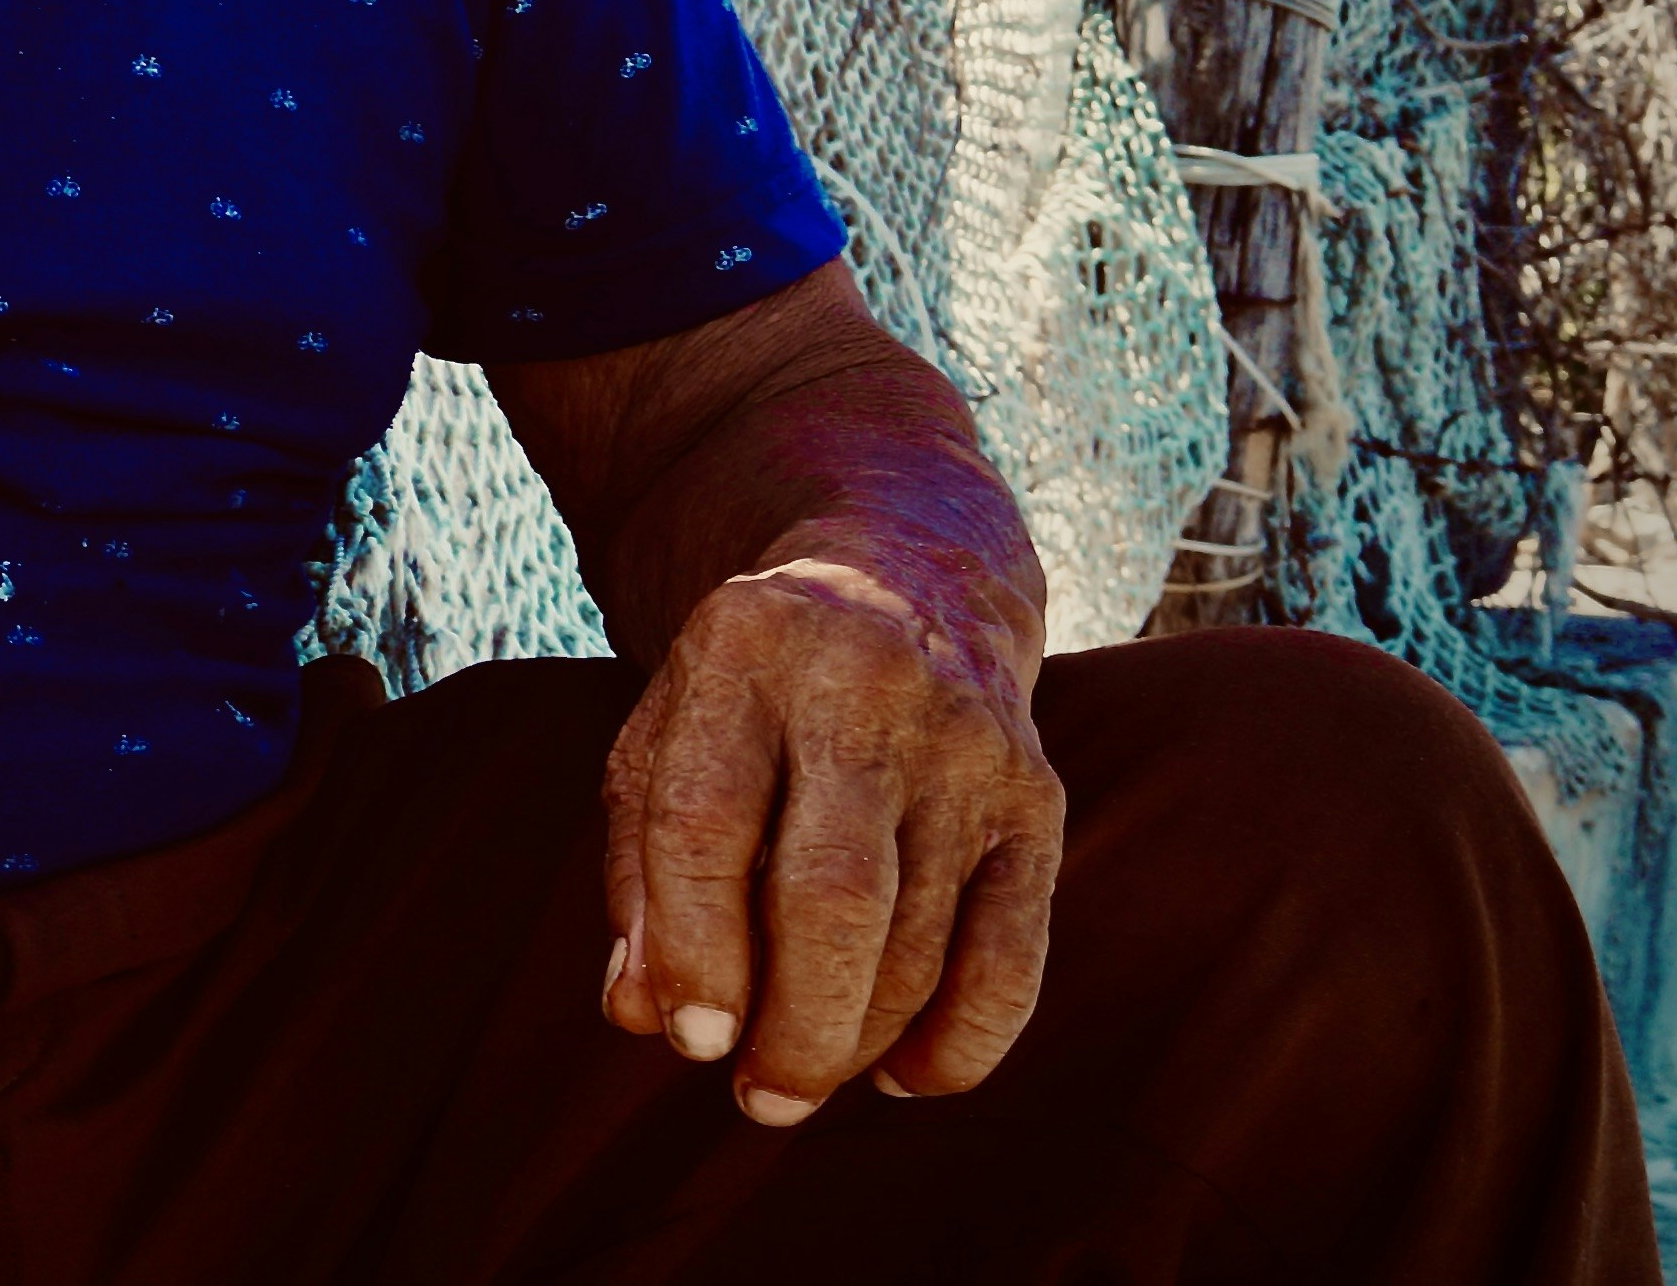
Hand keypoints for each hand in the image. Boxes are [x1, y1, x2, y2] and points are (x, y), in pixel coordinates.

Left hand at [596, 556, 1062, 1123]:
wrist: (908, 579)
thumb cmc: (754, 692)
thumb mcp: (667, 737)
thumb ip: (640, 873)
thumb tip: (643, 1014)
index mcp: (742, 651)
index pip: (706, 824)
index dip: (693, 950)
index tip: (688, 1039)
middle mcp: (862, 686)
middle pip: (832, 896)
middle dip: (793, 1027)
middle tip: (759, 1098)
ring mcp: (963, 742)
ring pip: (922, 941)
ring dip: (858, 1042)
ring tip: (803, 1078)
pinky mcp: (1036, 799)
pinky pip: (1014, 956)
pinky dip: (963, 1044)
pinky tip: (903, 1075)